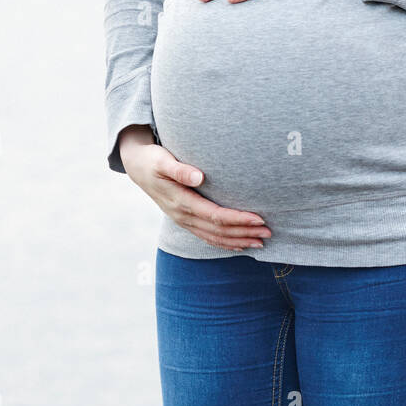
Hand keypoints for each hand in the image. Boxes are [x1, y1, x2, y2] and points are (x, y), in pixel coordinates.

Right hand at [117, 128, 271, 251]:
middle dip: (244, 233)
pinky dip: (225, 243)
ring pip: (214, 237)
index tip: (259, 219)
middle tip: (269, 232)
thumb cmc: (153, 160)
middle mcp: (183, 216)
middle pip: (219, 230)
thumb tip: (200, 177)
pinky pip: (207, 237)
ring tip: (261, 242)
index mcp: (180, 202)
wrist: (137, 167)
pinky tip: (240, 245)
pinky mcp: (185, 220)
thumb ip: (180, 169)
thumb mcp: (162, 160)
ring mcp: (183, 221)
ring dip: (238, 241)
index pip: (215, 215)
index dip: (238, 219)